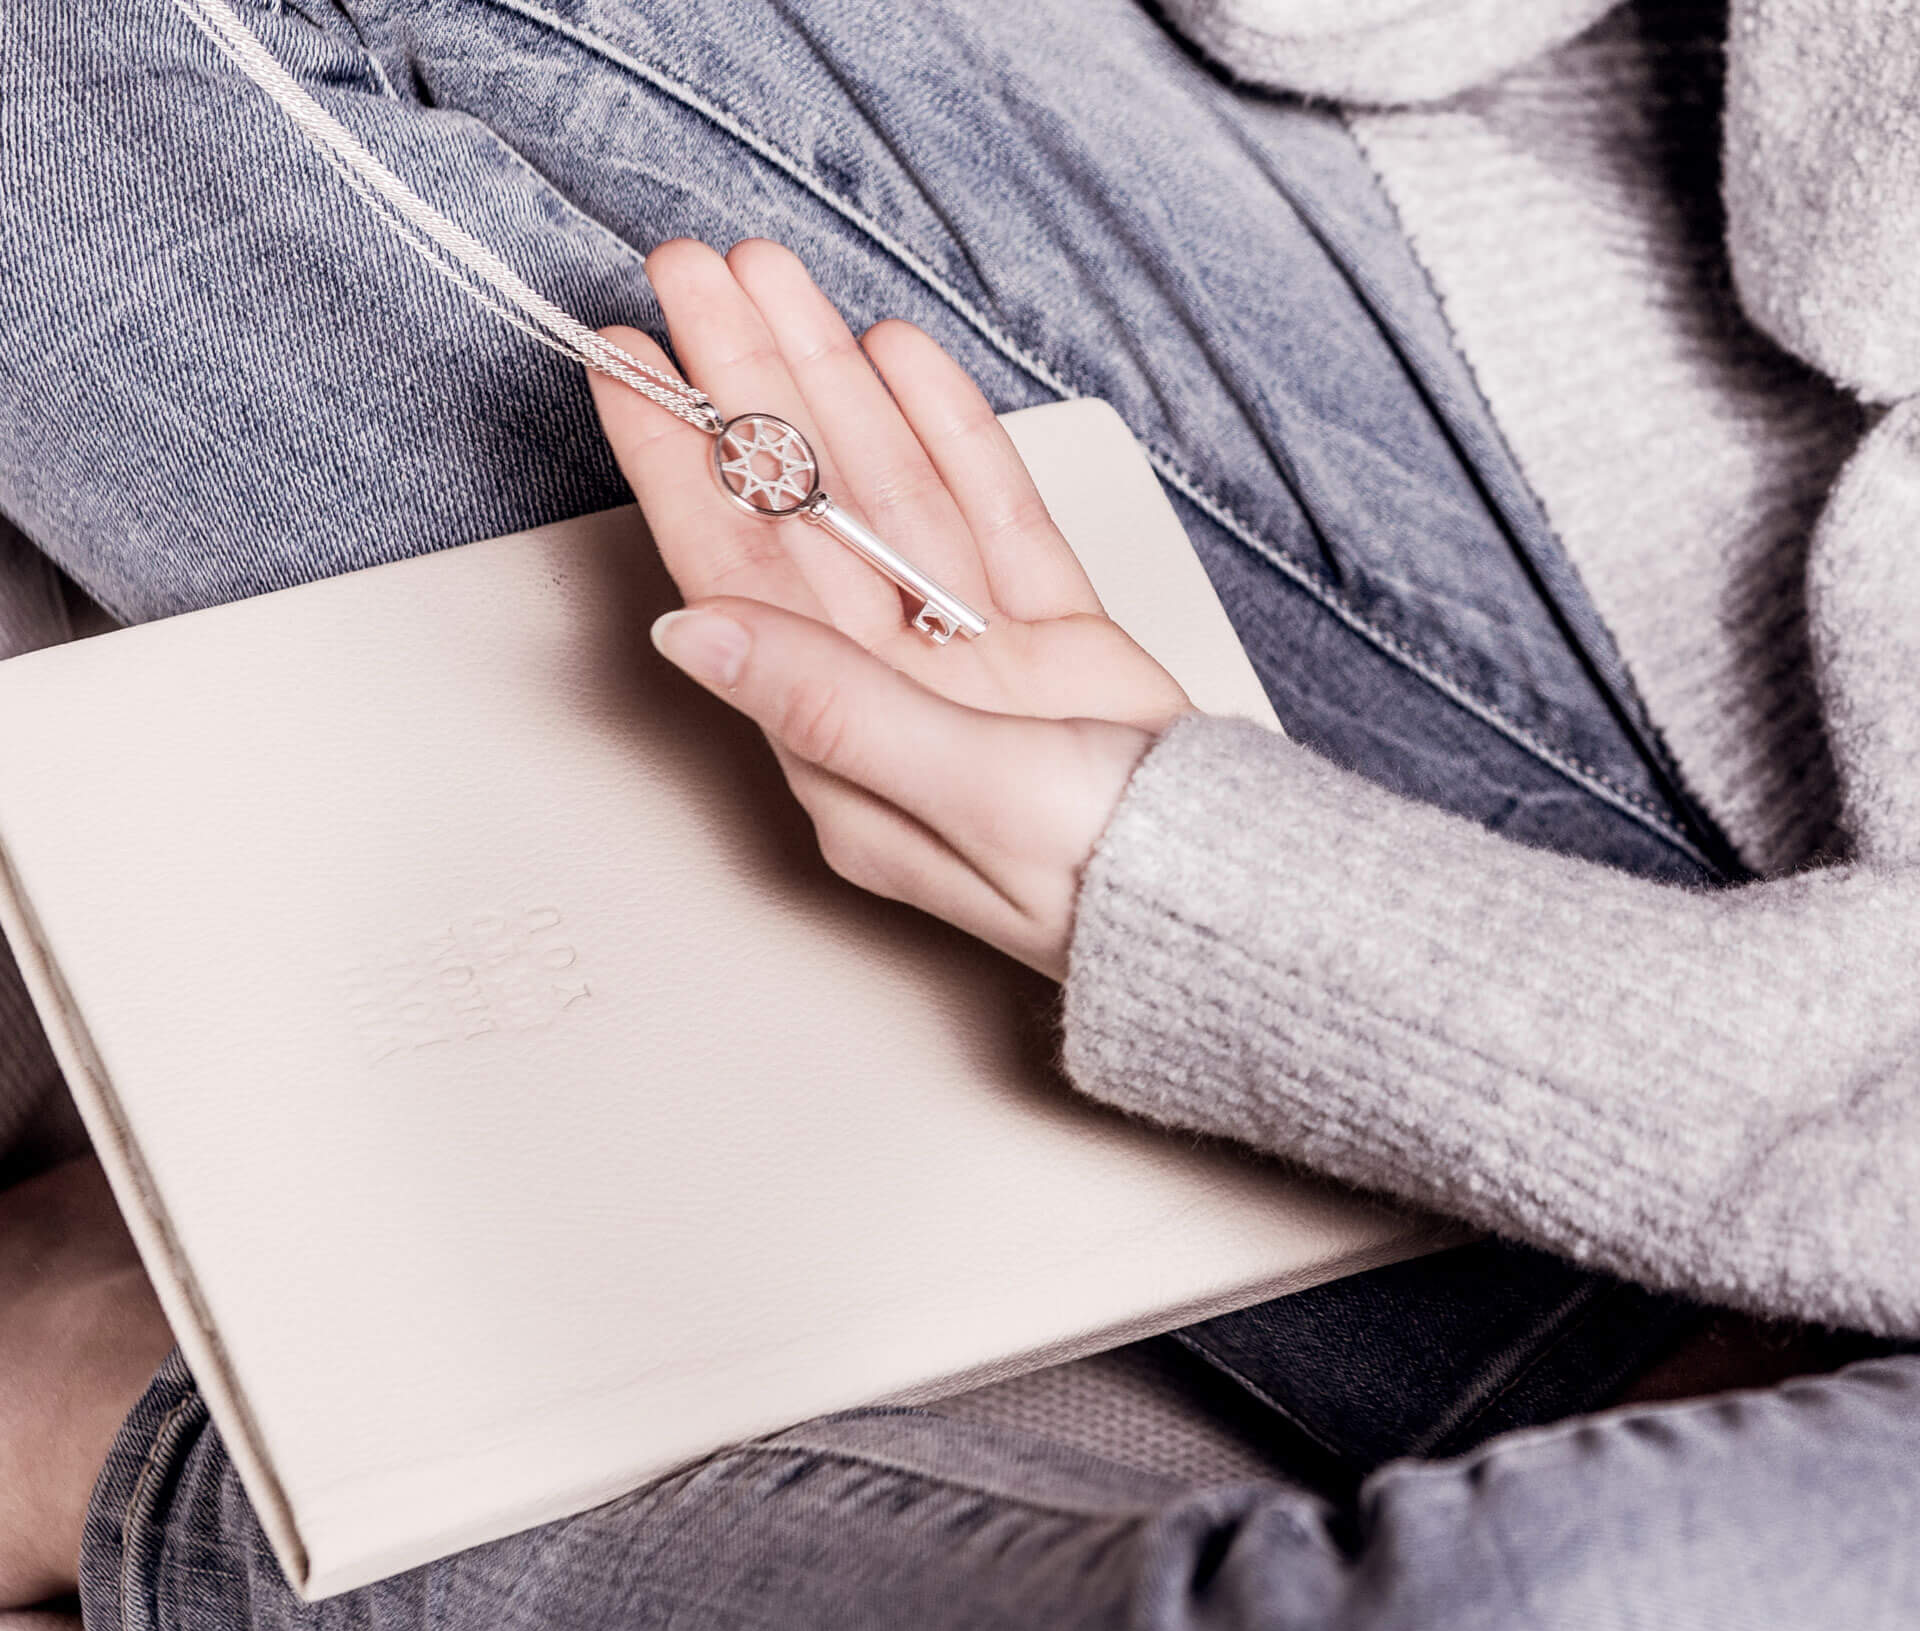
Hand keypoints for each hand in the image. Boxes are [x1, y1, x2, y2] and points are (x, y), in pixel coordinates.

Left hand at [587, 239, 1193, 979]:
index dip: (677, 465)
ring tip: (779, 283)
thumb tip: (691, 631)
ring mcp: (971, 660)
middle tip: (694, 273)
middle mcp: (892, 696)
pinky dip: (951, 433)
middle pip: (800, 518)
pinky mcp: (1050, 637)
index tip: (626, 363)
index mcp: (845, 750)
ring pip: (886, 497)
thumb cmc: (1109, 880)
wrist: (1239, 897)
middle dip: (747, 389)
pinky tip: (901, 359)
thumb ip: (836, 706)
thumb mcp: (971, 791)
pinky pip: (988, 514)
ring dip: (832, 385)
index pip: (735, 580)